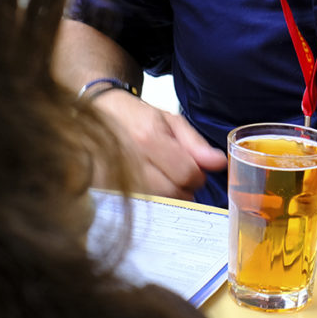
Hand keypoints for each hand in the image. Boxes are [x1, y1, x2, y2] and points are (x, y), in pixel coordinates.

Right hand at [92, 89, 226, 200]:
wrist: (98, 114)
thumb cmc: (136, 116)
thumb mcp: (170, 120)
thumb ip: (195, 144)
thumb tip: (218, 163)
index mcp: (149, 137)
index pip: (186, 173)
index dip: (198, 176)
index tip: (195, 171)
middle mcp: (131, 158)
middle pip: (172, 192)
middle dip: (184, 188)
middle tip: (179, 174)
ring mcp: (114, 176)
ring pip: (156, 201)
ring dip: (167, 194)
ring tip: (162, 175)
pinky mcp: (105, 189)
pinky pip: (139, 203)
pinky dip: (149, 197)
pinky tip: (146, 181)